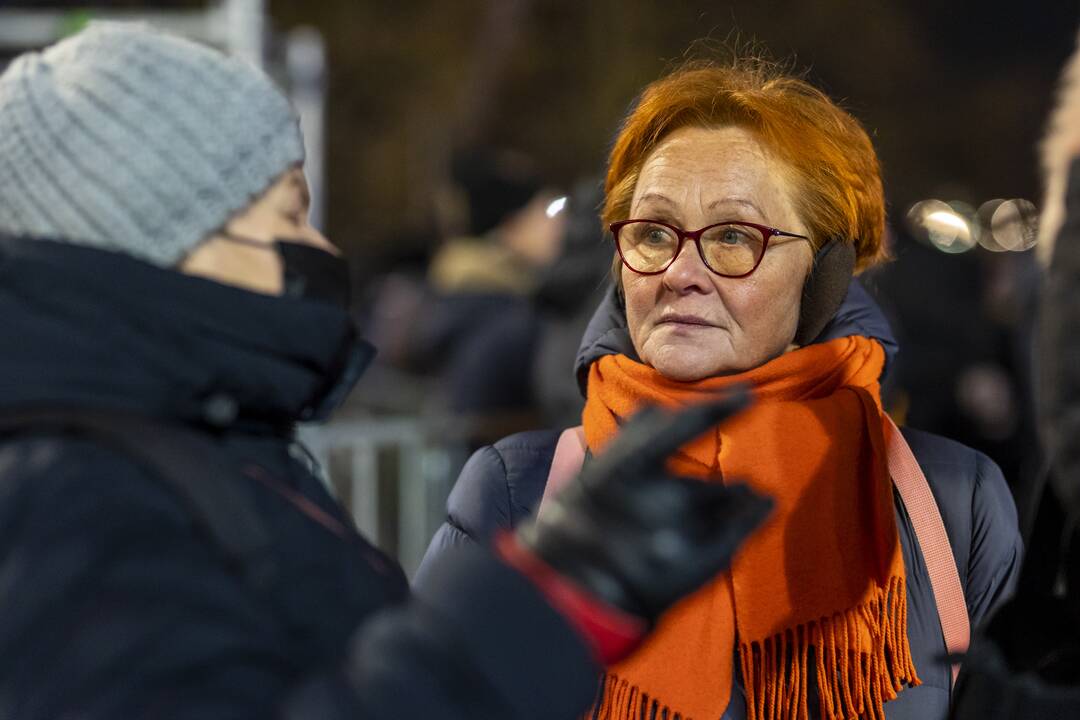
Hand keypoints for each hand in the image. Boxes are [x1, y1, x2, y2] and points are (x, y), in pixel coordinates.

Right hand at [516, 387, 771, 625]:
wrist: (575, 597)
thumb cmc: (579, 529)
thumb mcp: (589, 476)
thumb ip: (624, 441)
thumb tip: (653, 405)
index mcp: (620, 470)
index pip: (678, 428)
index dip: (717, 408)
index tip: (747, 393)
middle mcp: (655, 499)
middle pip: (705, 474)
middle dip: (706, 483)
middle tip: (696, 495)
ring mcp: (680, 534)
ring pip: (728, 497)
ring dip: (734, 497)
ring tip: (729, 503)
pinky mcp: (699, 562)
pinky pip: (744, 525)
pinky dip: (757, 510)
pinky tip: (762, 504)